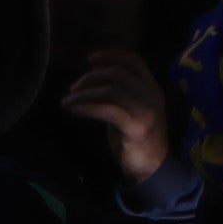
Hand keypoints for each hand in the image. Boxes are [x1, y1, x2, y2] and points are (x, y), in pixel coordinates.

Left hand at [65, 48, 170, 180]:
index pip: (134, 60)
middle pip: (117, 73)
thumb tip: (95, 73)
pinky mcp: (136, 128)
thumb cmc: (139, 138)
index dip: (111, 55)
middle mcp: (152, 96)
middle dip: (90, 78)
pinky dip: (87, 108)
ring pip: (110, 91)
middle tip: (73, 89)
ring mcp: (146, 112)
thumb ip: (120, 92)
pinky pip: (107, 110)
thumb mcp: (134, 109)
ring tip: (68, 102)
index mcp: (153, 89)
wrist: (154, 168)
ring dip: (83, 94)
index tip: (90, 59)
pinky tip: (75, 112)